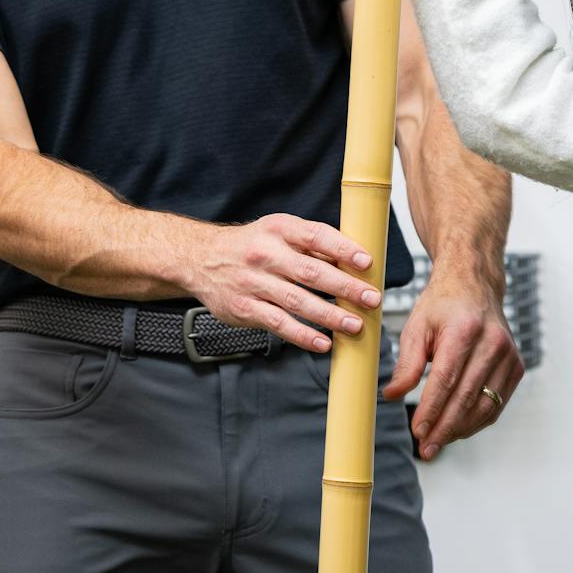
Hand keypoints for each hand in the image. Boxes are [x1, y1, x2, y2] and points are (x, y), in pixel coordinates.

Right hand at [184, 214, 379, 352]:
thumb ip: (313, 245)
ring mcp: (253, 283)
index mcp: (279, 229)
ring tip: (354, 324)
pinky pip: (278, 324)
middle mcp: (265, 254)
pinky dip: (302, 335)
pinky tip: (323, 343)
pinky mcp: (244, 308)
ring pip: (297, 301)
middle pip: (311, 272)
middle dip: (345, 287)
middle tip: (371, 299)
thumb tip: (355, 261)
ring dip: (329, 315)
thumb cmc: (252, 245)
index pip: (315, 236)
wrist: (201, 259)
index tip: (367, 262)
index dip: (343, 249)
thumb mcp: (278, 232)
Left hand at [383, 265, 523, 459]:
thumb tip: (393, 395)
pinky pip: (498, 403)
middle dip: (444, 427)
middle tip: (426, 449)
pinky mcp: (517, 366)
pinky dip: (478, 420)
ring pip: (486, 405)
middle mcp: (493, 342)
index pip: (447, 379)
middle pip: (467, 397)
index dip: (431, 409)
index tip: (418, 432)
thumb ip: (406, 363)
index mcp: (465, 329)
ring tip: (438, 443)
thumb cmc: (443, 305)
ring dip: (461, 429)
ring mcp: (509, 355)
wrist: (476, 285)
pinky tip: (458, 429)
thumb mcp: (417, 327)